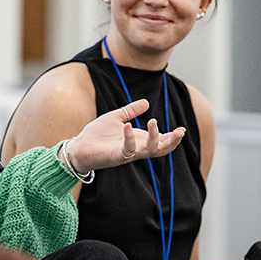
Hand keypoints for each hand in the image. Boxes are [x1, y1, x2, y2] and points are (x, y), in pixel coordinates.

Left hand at [63, 99, 185, 172]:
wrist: (79, 146)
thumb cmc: (97, 135)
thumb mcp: (116, 118)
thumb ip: (130, 111)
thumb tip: (146, 102)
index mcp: (138, 140)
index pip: (160, 141)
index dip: (172, 137)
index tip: (182, 129)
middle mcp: (136, 148)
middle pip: (160, 150)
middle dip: (172, 142)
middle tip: (180, 132)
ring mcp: (127, 154)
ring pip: (148, 151)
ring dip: (154, 138)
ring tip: (153, 122)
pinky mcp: (116, 157)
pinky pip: (127, 150)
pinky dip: (129, 138)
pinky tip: (128, 126)